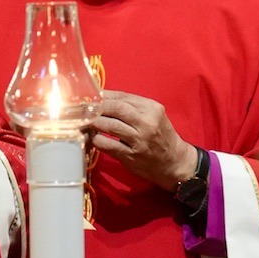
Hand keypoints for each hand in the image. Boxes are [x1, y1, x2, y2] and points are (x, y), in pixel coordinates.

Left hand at [83, 91, 197, 190]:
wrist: (175, 162)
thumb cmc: (160, 136)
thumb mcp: (152, 116)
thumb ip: (132, 107)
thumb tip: (104, 98)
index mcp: (151, 108)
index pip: (122, 97)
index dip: (103, 95)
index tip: (90, 96)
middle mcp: (147, 122)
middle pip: (116, 108)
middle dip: (97, 106)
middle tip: (83, 108)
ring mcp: (140, 140)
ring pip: (111, 125)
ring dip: (94, 122)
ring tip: (84, 121)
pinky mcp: (132, 156)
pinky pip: (110, 145)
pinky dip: (98, 140)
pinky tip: (93, 138)